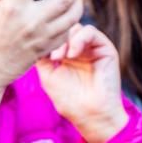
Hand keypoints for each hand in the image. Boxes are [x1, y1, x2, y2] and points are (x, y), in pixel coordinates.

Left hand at [38, 23, 126, 142]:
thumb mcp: (47, 76)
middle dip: (55, 39)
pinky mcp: (106, 49)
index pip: (55, 36)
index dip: (46, 40)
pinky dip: (79, 39)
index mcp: (67, 56)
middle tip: (52, 57)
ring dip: (66, 40)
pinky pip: (91, 32)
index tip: (38, 53)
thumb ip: (42, 57)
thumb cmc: (70, 101)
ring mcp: (93, 49)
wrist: (91, 115)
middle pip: (65, 29)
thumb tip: (35, 40)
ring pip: (76, 27)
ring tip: (60, 57)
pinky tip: (73, 55)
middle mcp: (80, 50)